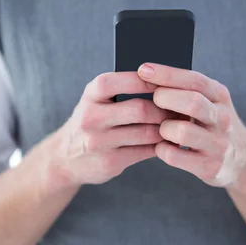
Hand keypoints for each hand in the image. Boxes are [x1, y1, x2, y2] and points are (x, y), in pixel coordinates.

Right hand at [46, 72, 169, 188]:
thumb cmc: (93, 120)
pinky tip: (168, 141)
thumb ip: (123, 89)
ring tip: (178, 125)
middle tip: (180, 109)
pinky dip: (161, 146)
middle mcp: (92, 117)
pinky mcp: (109, 162)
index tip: (169, 84)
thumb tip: (166, 81)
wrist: (65, 157)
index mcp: (92, 94)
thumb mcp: (97, 99)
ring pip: (146, 133)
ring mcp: (99, 142)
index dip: (151, 82)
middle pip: (140, 110)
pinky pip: (145, 152)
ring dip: (167, 130)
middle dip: (164, 110)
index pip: (125, 81)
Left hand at [137, 63, 245, 188]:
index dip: (167, 74)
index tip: (143, 69)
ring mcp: (217, 144)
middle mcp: (222, 118)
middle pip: (192, 103)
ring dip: (164, 128)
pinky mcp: (209, 166)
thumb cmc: (213, 124)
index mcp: (220, 96)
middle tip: (154, 100)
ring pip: (182, 132)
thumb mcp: (209, 101)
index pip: (194, 80)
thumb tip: (146, 74)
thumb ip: (185, 89)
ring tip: (163, 129)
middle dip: (165, 98)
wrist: (243, 160)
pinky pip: (174, 156)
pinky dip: (162, 149)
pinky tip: (163, 146)